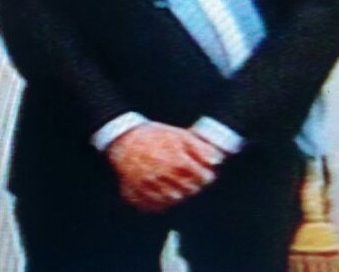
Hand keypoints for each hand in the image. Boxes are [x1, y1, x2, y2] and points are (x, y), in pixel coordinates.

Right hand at [106, 122, 223, 212]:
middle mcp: (163, 175)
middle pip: (190, 190)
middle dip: (194, 185)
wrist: (122, 138)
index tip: (205, 174)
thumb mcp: (178, 134)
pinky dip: (163, 203)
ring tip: (179, 185)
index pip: (202, 177)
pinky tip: (165, 193)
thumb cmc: (152, 135)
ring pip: (174, 200)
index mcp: (176, 160)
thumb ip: (200, 147)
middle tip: (192, 179)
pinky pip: (155, 205)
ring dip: (180, 194)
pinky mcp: (137, 192)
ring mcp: (149, 185)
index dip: (207, 176)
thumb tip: (217, 161)